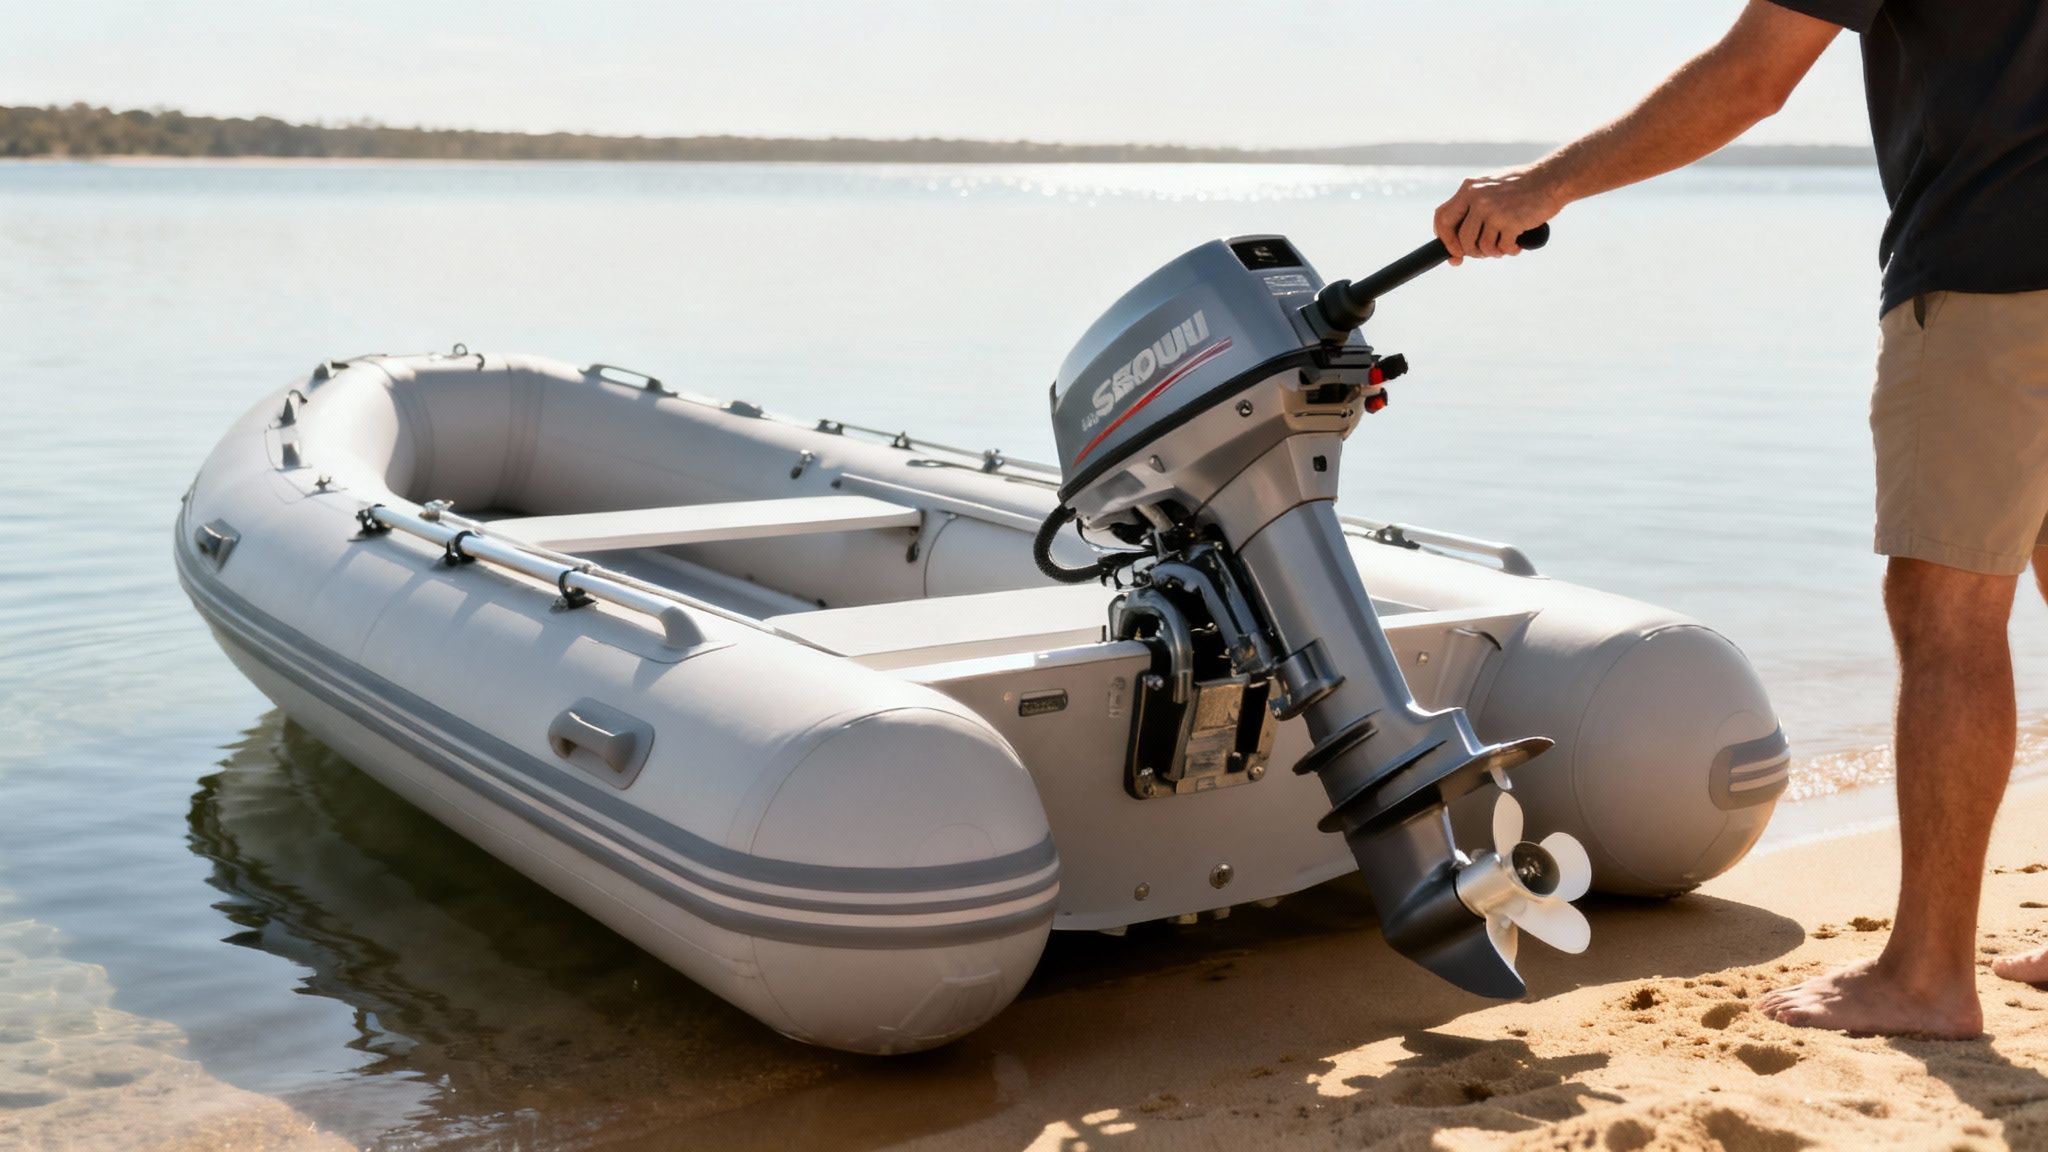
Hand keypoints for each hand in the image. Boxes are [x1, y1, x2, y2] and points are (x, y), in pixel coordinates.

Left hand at [1433, 168, 1564, 265]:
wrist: (1552, 179)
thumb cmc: (1522, 188)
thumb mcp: (1491, 188)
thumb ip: (1473, 208)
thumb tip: (1457, 245)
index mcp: (1468, 188)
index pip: (1441, 217)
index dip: (1444, 238)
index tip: (1454, 250)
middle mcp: (1477, 199)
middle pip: (1460, 238)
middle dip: (1470, 251)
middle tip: (1483, 252)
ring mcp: (1493, 210)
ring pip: (1480, 247)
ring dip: (1493, 252)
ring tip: (1504, 245)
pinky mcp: (1510, 222)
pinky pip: (1501, 248)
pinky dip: (1509, 250)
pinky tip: (1517, 244)